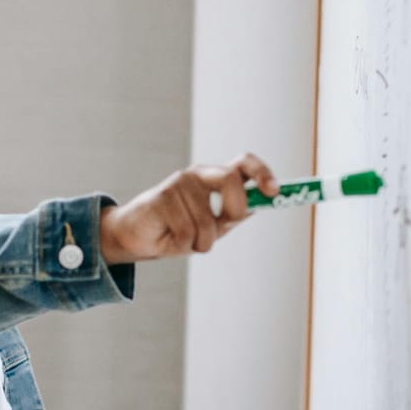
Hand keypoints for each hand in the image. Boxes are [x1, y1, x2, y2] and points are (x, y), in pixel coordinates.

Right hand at [98, 153, 278, 263]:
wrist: (136, 237)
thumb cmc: (178, 230)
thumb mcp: (214, 225)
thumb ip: (236, 213)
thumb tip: (264, 204)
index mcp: (215, 177)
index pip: (244, 163)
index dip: (262, 173)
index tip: (274, 192)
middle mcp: (198, 174)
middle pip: (230, 180)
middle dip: (233, 211)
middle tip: (223, 227)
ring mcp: (179, 183)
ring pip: (208, 222)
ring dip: (202, 243)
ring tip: (185, 240)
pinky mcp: (162, 197)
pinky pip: (187, 232)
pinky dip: (183, 246)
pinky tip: (169, 238)